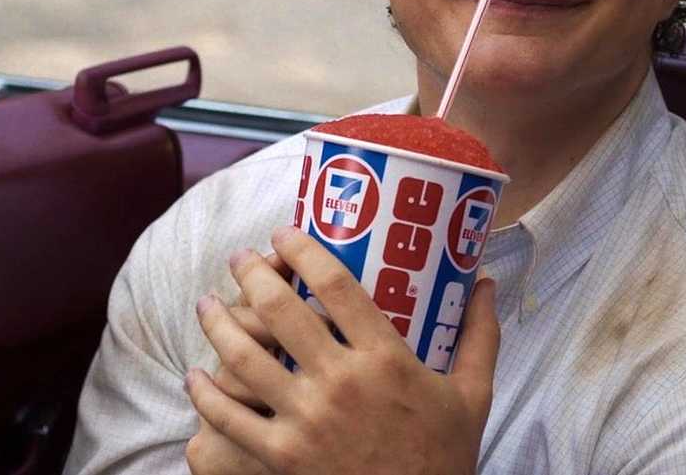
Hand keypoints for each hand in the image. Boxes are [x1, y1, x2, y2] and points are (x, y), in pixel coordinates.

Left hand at [187, 225, 499, 474]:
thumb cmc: (444, 458)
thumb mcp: (473, 396)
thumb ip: (480, 336)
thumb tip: (488, 284)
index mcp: (386, 359)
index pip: (336, 285)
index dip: (303, 250)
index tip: (284, 233)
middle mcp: (341, 382)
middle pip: (282, 310)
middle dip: (252, 276)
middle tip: (239, 258)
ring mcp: (307, 420)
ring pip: (246, 358)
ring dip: (219, 324)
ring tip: (208, 305)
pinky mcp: (282, 456)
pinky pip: (231, 418)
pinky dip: (207, 394)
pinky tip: (196, 376)